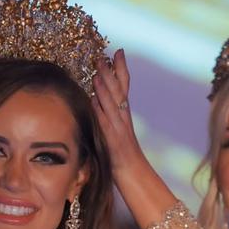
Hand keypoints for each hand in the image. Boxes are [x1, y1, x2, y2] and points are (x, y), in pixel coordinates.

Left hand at [92, 49, 142, 173]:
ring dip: (105, 87)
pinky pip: (106, 122)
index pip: (125, 87)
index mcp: (124, 116)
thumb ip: (107, 119)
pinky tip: (94, 100)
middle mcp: (124, 119)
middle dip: (111, 71)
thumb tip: (95, 103)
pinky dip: (100, 110)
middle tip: (102, 55)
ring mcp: (119, 129)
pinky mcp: (112, 140)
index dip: (122, 69)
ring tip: (97, 71)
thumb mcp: (116, 135)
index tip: (118, 51)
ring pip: (112, 104)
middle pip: (119, 90)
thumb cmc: (123, 158)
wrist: (135, 176)